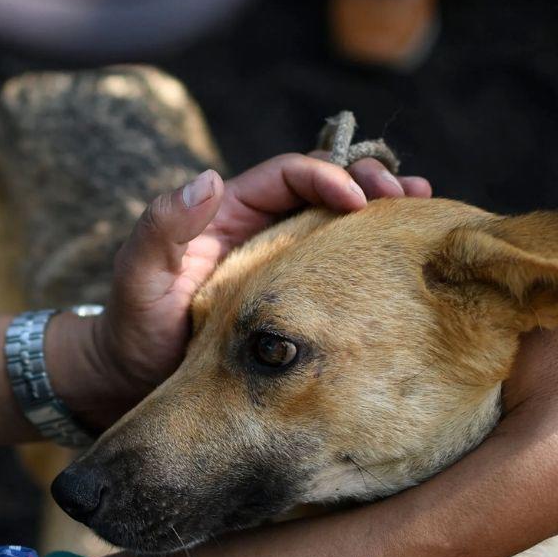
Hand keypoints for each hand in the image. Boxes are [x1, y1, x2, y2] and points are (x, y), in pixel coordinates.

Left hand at [83, 152, 430, 418]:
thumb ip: (161, 228)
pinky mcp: (293, 300)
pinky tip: (404, 259)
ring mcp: (279, 263)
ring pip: (338, 224)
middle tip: (411, 192)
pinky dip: (370, 254)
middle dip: (368, 181)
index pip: (287, 175)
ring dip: (380, 212)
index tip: (359, 199)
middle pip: (323, 188)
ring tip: (425, 209)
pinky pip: (336, 266)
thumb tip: (208, 180)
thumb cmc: (133, 329)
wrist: (132, 382)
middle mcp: (258, 229)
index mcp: (226, 212)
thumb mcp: (138, 277)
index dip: (327, 175)